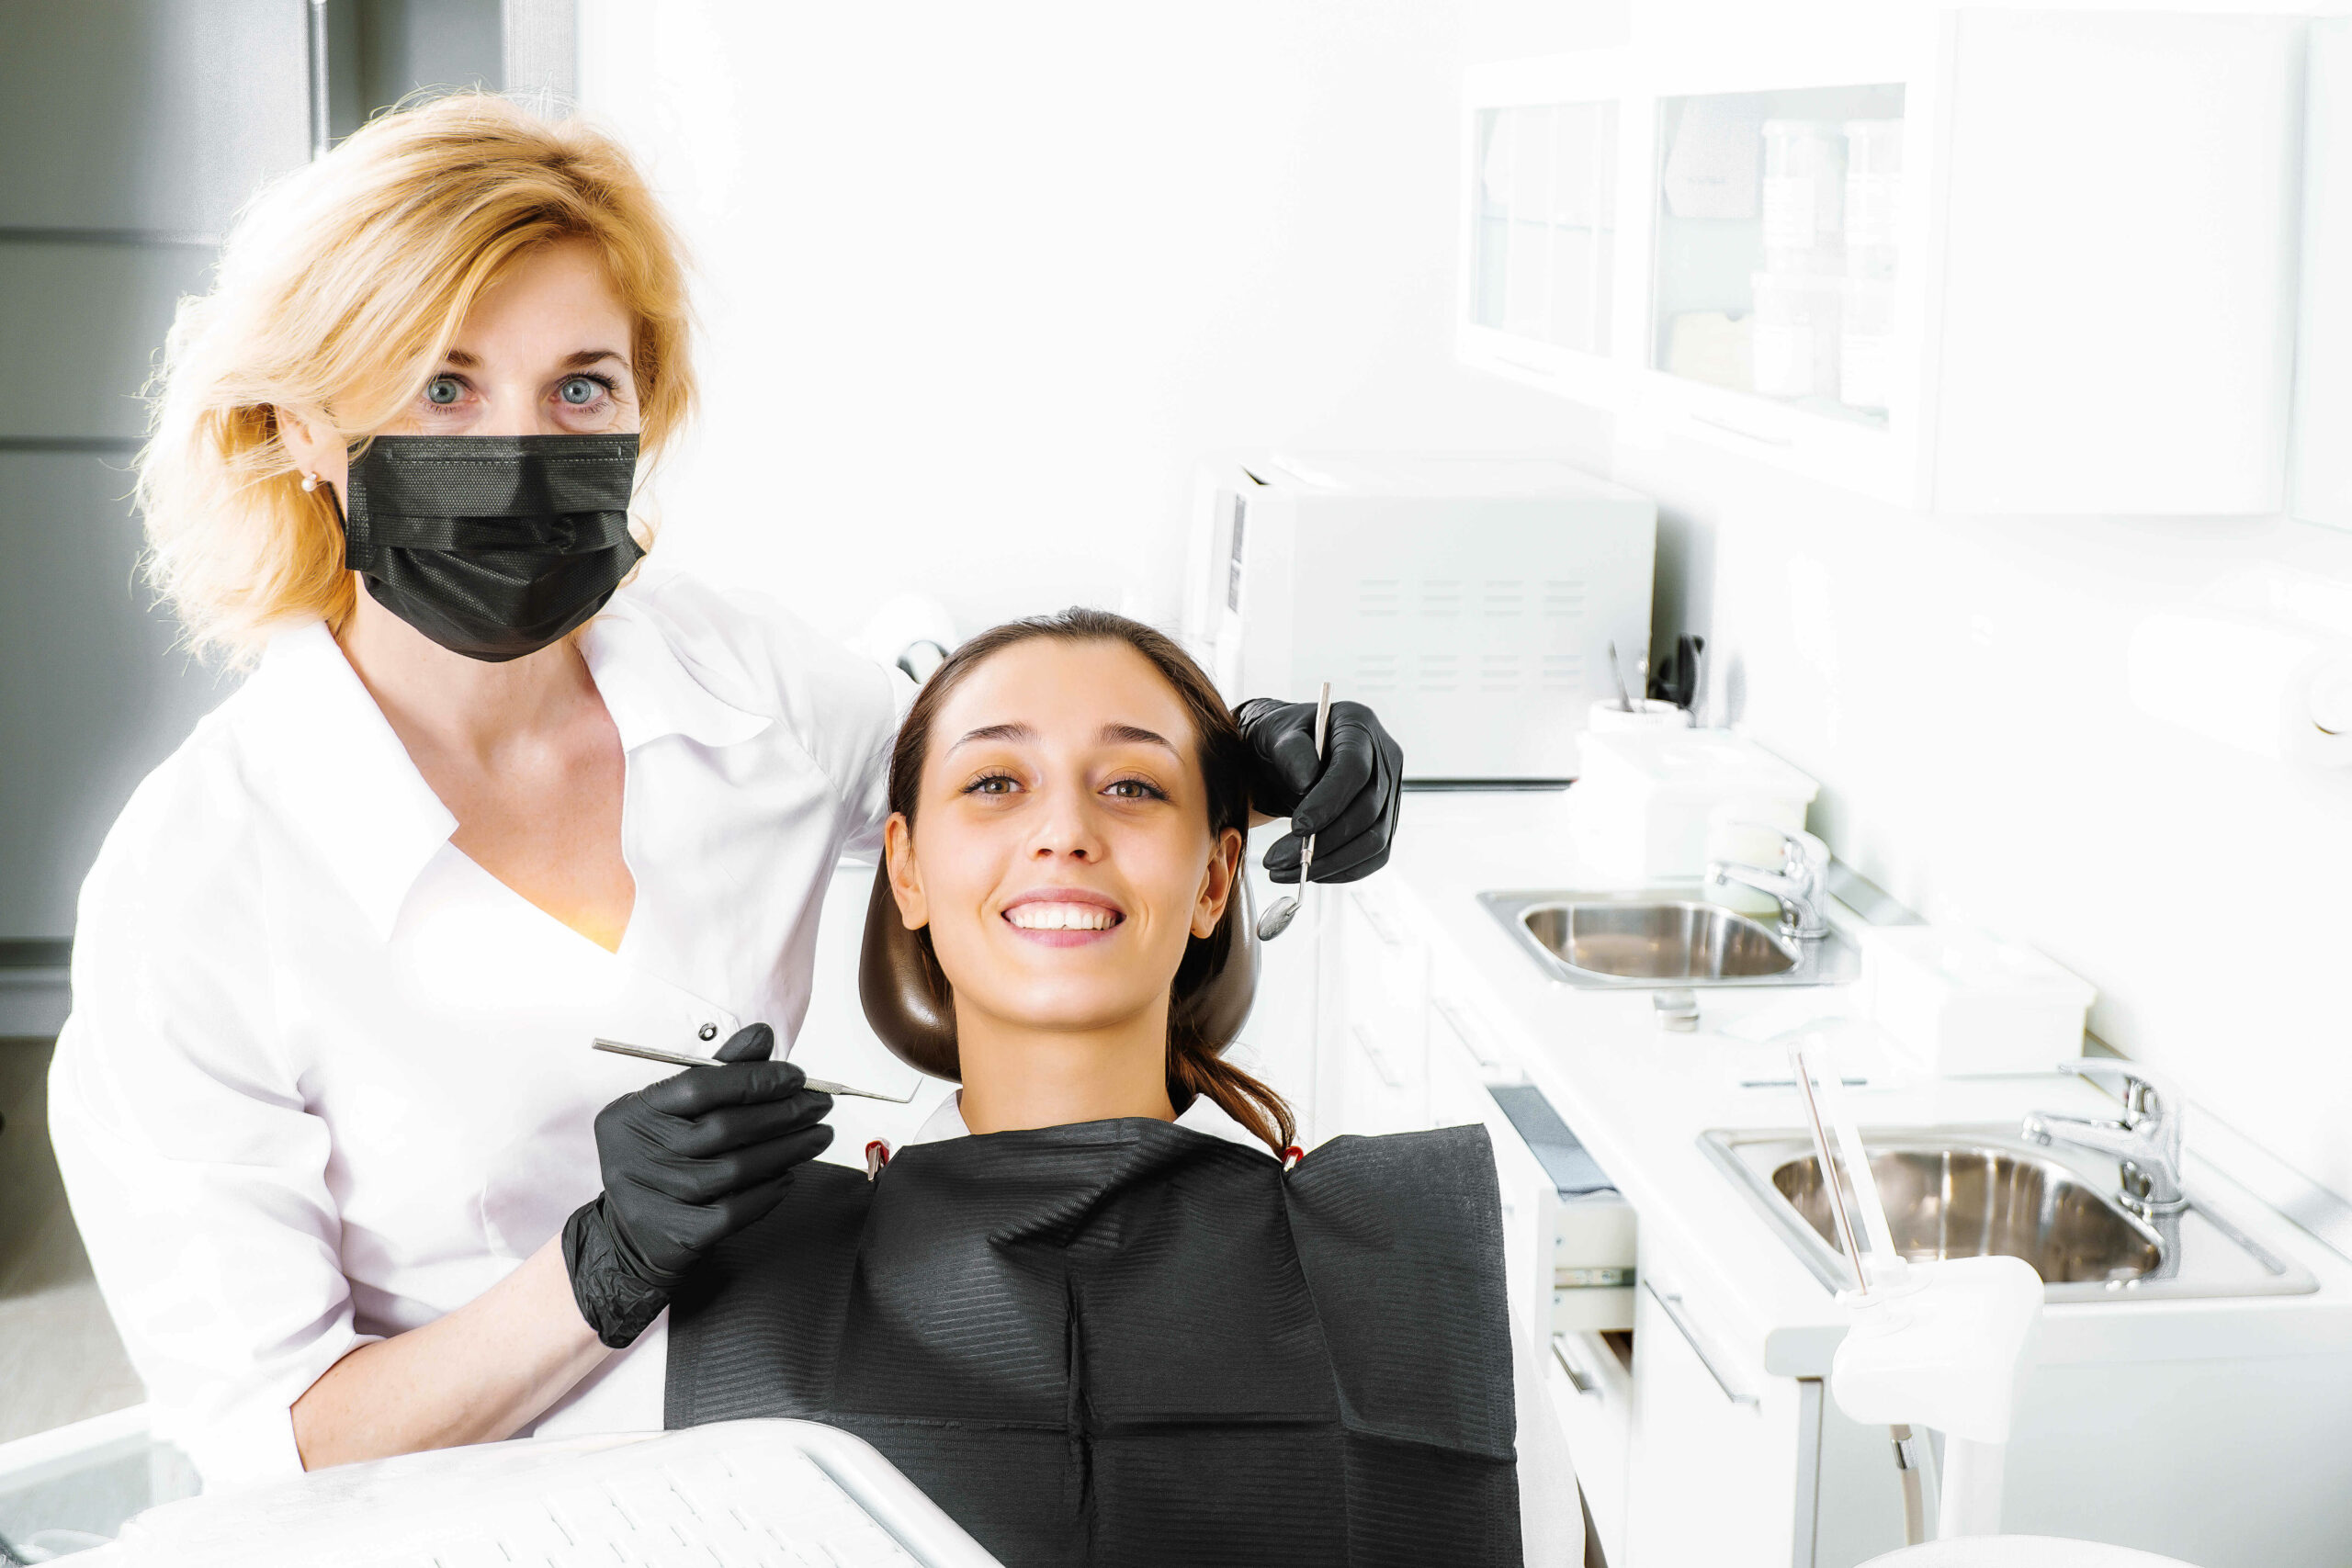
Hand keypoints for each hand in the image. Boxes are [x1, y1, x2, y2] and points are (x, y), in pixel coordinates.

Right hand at [561, 1023, 832, 1346]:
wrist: (629, 1234)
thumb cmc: (662, 1158)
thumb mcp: (677, 1111)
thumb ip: (719, 1073)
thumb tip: (762, 1035)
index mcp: (634, 1113)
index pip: (701, 1085)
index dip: (755, 1078)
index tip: (796, 1077)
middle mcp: (636, 1153)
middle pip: (724, 1128)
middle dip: (784, 1113)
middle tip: (820, 1106)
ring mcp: (653, 1197)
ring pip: (735, 1169)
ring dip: (788, 1150)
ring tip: (818, 1137)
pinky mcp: (675, 1235)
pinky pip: (734, 1211)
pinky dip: (768, 1192)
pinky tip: (788, 1176)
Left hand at [1236, 698, 1403, 884]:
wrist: (1288, 754)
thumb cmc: (1280, 739)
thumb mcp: (1273, 733)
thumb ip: (1289, 752)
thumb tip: (1306, 783)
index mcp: (1359, 724)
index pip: (1355, 768)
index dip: (1329, 801)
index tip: (1298, 827)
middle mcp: (1385, 757)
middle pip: (1367, 810)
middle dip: (1323, 842)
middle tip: (1277, 860)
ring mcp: (1390, 791)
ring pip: (1374, 840)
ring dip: (1330, 863)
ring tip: (1284, 871)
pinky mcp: (1386, 820)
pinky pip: (1374, 855)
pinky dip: (1342, 870)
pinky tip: (1309, 872)